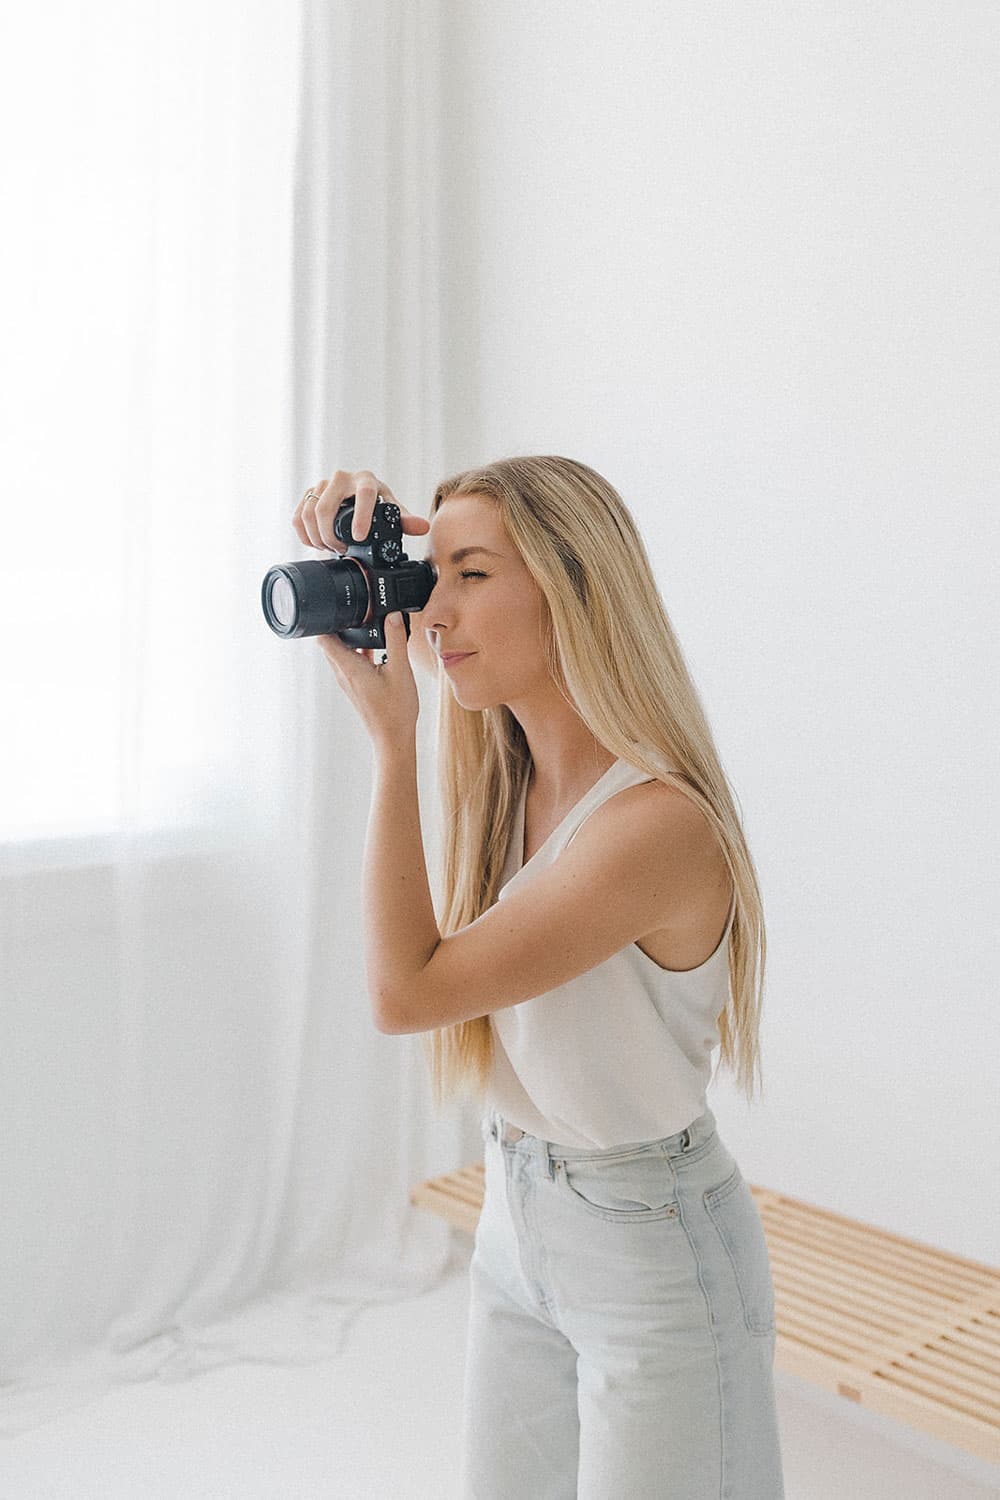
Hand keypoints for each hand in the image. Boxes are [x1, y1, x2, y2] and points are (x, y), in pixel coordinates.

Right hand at [292, 468, 429, 549]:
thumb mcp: (391, 510)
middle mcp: (341, 478)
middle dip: (330, 534)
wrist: (356, 495)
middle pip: (325, 506)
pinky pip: (298, 515)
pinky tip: (314, 543)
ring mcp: (322, 485)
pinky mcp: (308, 494)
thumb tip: (422, 527)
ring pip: (309, 512)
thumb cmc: (377, 503)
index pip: (363, 494)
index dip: (361, 516)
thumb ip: (405, 520)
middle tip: (341, 550)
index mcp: (366, 480)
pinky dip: (303, 534)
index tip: (358, 538)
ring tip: (329, 548)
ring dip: (316, 537)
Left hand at [295, 469, 429, 751]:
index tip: (326, 598)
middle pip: (329, 640)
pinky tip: (373, 642)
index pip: (323, 636)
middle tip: (344, 599)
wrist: (394, 739)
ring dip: (346, 633)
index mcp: (348, 666)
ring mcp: (349, 680)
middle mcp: (343, 673)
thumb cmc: (395, 711)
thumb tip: (392, 614)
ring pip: (340, 650)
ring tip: (359, 615)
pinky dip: (356, 647)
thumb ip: (396, 640)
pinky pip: (351, 660)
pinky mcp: (357, 685)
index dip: (321, 616)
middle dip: (334, 620)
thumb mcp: (400, 670)